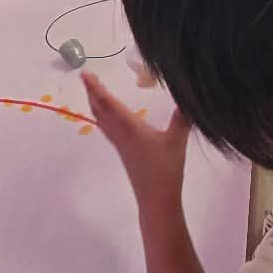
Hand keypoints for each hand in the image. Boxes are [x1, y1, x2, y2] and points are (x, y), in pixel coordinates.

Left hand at [84, 73, 190, 208]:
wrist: (156, 199)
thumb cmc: (165, 169)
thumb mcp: (176, 141)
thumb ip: (181, 118)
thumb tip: (187, 98)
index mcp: (129, 127)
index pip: (108, 103)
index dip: (96, 87)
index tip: (85, 74)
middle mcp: (120, 133)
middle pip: (100, 110)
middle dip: (92, 92)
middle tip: (87, 78)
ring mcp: (120, 144)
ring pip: (102, 120)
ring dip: (96, 104)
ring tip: (94, 93)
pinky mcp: (124, 152)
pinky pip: (108, 129)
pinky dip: (103, 117)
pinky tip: (108, 118)